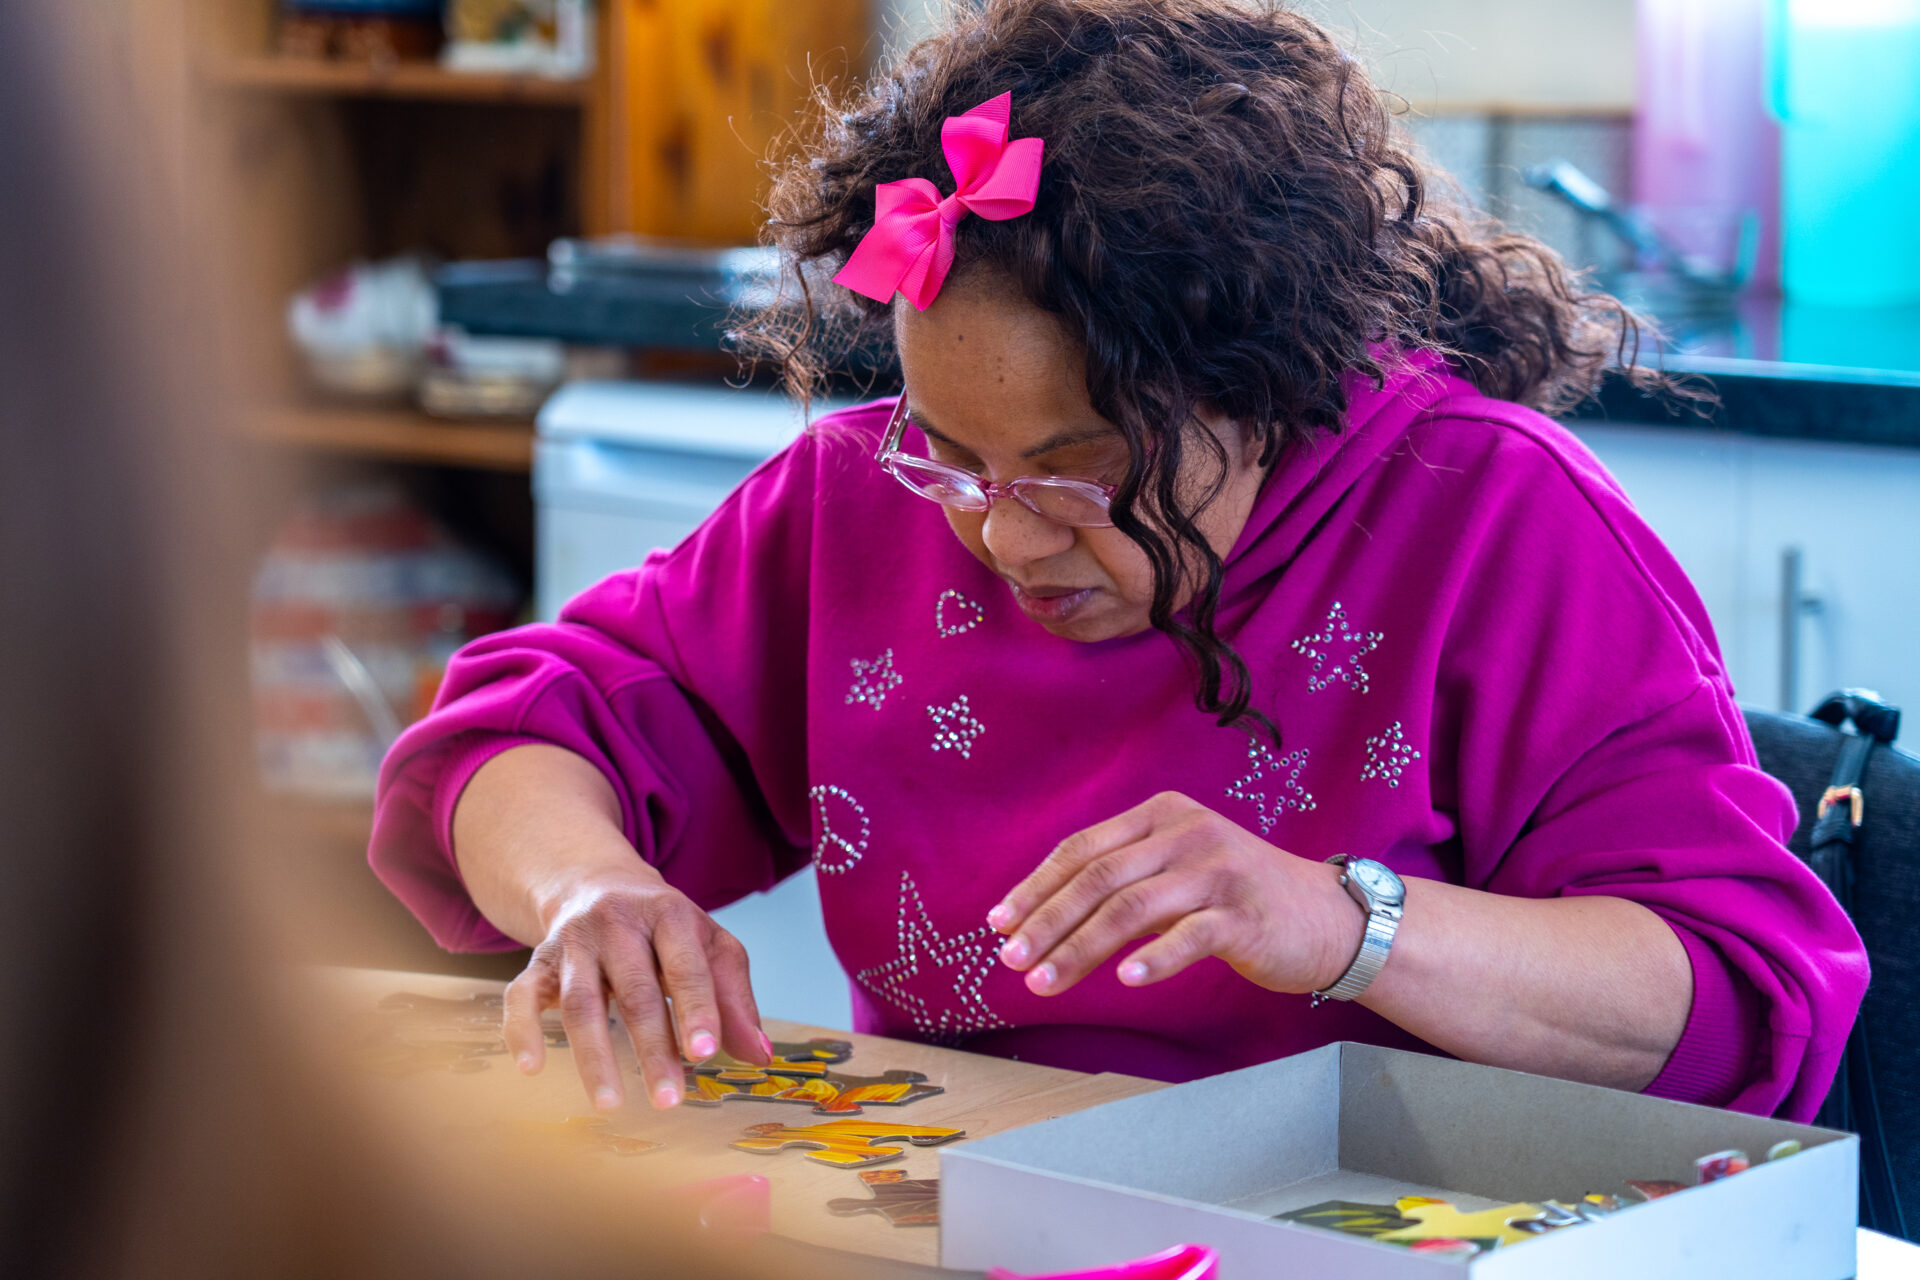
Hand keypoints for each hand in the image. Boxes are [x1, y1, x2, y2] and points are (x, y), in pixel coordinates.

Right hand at [502, 867, 769, 1111]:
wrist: (596, 882)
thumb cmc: (665, 928)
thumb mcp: (710, 947)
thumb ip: (735, 1000)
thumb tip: (758, 1057)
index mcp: (669, 914)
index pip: (686, 966)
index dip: (697, 1009)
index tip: (705, 1053)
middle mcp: (618, 923)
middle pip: (635, 990)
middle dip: (652, 1047)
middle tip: (668, 1100)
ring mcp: (573, 942)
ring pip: (580, 1001)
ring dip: (594, 1055)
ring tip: (609, 1104)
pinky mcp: (538, 962)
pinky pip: (521, 996)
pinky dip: (521, 1030)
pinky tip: (531, 1068)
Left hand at [987, 791, 1360, 996]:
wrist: (1329, 917)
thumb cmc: (1240, 899)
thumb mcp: (1179, 867)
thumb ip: (1125, 877)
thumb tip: (1043, 916)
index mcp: (1162, 815)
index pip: (1082, 849)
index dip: (1036, 887)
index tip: (998, 923)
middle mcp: (1187, 833)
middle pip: (1098, 879)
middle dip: (1046, 922)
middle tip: (1011, 960)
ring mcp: (1218, 871)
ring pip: (1131, 909)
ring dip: (1080, 949)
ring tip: (1045, 982)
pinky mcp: (1245, 914)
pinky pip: (1189, 936)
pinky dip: (1154, 958)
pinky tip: (1125, 980)